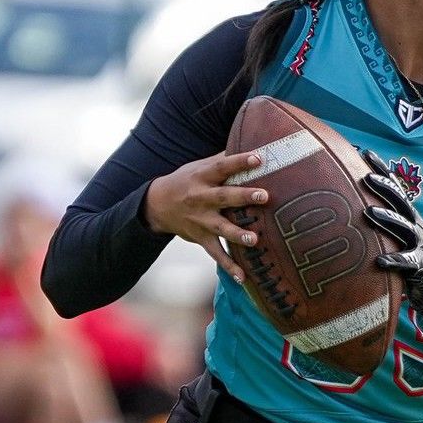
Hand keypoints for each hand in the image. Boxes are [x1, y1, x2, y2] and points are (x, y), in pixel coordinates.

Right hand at [143, 151, 267, 282]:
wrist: (157, 205)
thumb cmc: (187, 180)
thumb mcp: (200, 166)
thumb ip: (223, 159)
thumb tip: (253, 144)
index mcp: (203, 176)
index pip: (223, 166)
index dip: (240, 161)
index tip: (259, 158)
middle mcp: (201, 198)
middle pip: (224, 197)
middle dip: (244, 196)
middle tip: (265, 196)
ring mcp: (201, 220)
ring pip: (221, 227)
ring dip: (238, 234)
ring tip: (255, 239)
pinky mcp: (201, 238)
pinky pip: (216, 253)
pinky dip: (229, 266)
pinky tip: (243, 278)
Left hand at [359, 149, 422, 319]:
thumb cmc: (410, 253)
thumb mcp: (398, 232)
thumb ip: (382, 217)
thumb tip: (352, 201)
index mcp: (409, 215)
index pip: (395, 187)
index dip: (382, 169)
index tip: (365, 153)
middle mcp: (415, 224)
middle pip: (399, 201)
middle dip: (384, 187)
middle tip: (366, 178)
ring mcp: (419, 243)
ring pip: (403, 228)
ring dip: (386, 219)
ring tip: (368, 212)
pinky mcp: (420, 265)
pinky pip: (405, 262)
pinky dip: (393, 260)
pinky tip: (379, 261)